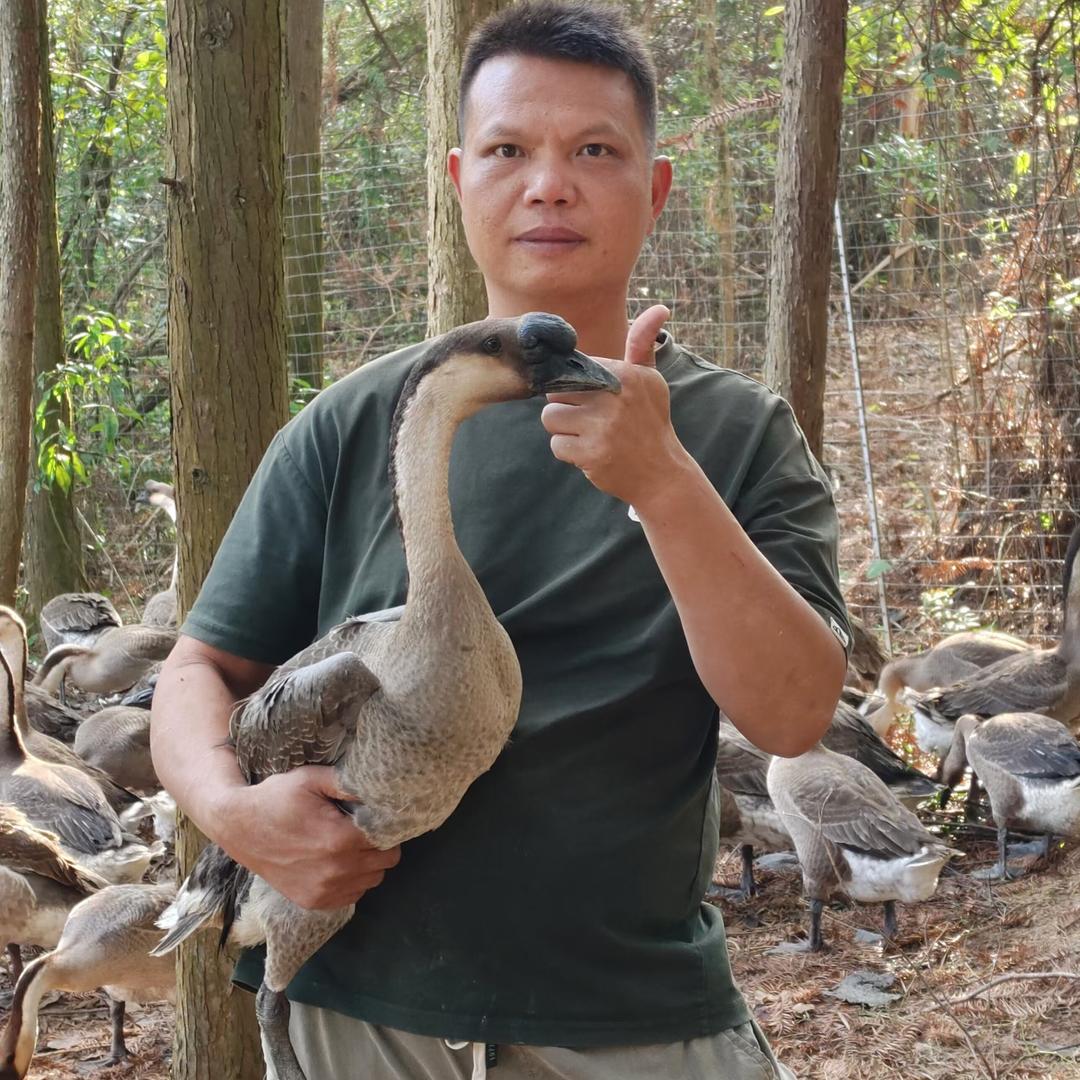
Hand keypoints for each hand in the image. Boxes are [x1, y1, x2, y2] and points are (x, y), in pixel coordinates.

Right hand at [213, 766, 400, 910]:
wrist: (237, 827)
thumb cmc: (275, 798)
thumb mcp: (311, 779)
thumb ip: (348, 783)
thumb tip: (381, 789)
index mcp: (339, 839)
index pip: (389, 840)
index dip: (388, 827)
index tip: (377, 817)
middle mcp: (335, 871)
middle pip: (385, 862)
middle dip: (381, 844)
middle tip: (363, 828)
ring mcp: (323, 891)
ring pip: (372, 880)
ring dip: (369, 863)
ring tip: (349, 844)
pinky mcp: (313, 902)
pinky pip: (353, 894)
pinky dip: (353, 880)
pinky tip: (338, 861)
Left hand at [540, 305, 689, 506]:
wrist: (662, 472)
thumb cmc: (651, 421)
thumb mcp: (651, 380)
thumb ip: (642, 343)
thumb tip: (659, 308)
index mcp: (624, 374)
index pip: (572, 369)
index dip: (575, 385)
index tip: (592, 399)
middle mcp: (612, 397)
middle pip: (555, 392)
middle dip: (567, 407)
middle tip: (590, 420)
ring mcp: (602, 427)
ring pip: (550, 418)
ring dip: (564, 430)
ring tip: (588, 435)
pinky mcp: (591, 454)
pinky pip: (557, 446)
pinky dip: (569, 453)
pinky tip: (591, 453)